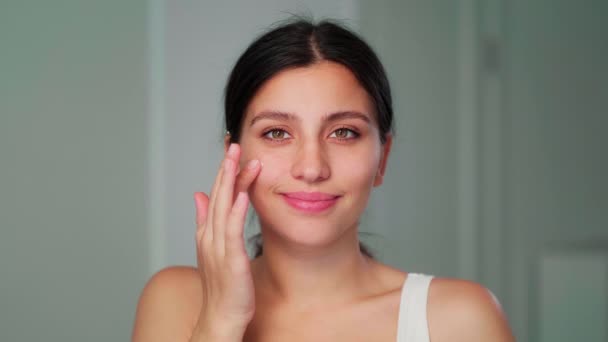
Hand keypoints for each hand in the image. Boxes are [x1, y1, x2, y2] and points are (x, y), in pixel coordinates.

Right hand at [193, 143, 261, 336]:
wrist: (220, 317)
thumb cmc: (222, 286)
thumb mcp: (213, 247)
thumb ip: (205, 220)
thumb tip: (198, 194)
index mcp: (208, 231)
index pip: (216, 195)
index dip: (223, 171)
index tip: (231, 150)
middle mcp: (210, 235)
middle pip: (218, 195)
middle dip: (225, 168)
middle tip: (234, 144)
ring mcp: (219, 246)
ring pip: (224, 207)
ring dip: (232, 182)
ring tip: (239, 159)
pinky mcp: (231, 259)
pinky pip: (233, 231)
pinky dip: (237, 211)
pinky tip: (244, 194)